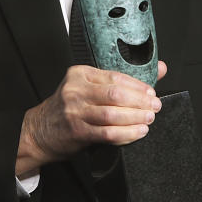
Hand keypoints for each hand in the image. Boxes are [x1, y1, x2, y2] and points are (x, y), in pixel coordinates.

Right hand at [17, 61, 167, 173]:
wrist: (40, 131)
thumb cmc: (70, 108)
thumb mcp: (89, 87)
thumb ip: (122, 80)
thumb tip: (160, 68)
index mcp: (80, 74)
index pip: (115, 77)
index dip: (138, 86)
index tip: (151, 92)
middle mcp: (76, 90)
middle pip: (115, 95)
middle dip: (140, 102)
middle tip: (155, 107)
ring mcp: (75, 111)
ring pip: (113, 114)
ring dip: (135, 118)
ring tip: (148, 120)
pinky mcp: (77, 131)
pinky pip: (107, 133)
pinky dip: (126, 133)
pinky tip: (138, 132)